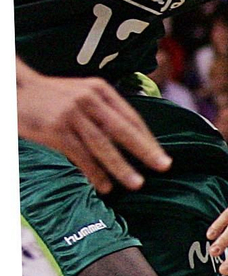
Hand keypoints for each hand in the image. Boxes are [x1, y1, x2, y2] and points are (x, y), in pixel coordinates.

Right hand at [16, 68, 171, 193]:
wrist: (15, 90)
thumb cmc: (53, 97)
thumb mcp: (82, 94)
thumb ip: (105, 110)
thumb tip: (134, 137)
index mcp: (100, 90)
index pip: (131, 117)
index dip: (148, 139)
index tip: (161, 156)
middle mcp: (89, 100)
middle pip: (123, 130)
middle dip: (145, 151)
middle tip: (164, 167)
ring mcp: (71, 114)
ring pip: (102, 145)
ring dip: (121, 166)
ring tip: (136, 184)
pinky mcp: (55, 129)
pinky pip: (80, 154)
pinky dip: (94, 171)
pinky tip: (104, 185)